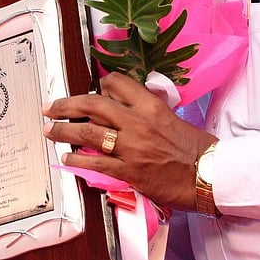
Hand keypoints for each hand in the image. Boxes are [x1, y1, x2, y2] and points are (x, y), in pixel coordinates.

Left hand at [43, 71, 216, 210]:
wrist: (209, 175)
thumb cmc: (196, 147)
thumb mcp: (172, 117)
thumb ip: (148, 111)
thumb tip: (124, 110)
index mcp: (151, 106)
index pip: (118, 84)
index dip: (100, 85)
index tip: (91, 90)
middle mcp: (138, 122)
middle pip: (94, 105)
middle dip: (67, 104)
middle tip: (51, 107)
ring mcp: (132, 147)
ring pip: (89, 133)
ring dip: (65, 131)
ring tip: (50, 130)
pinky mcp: (130, 172)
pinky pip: (96, 163)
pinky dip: (78, 160)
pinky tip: (67, 159)